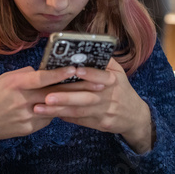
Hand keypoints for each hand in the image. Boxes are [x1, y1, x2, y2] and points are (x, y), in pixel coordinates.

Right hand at [0, 65, 87, 173]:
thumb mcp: (5, 78)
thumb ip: (26, 74)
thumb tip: (45, 70)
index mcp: (16, 84)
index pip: (42, 77)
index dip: (60, 73)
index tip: (76, 68)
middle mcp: (22, 100)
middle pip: (55, 94)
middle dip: (77, 88)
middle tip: (98, 83)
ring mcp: (26, 116)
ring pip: (54, 107)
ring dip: (69, 100)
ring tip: (87, 93)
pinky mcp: (29, 128)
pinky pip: (47, 118)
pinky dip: (53, 111)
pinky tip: (57, 107)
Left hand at [33, 58, 154, 153]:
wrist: (134, 115)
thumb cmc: (121, 88)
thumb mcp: (118, 72)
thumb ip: (104, 61)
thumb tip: (84, 49)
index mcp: (114, 80)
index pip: (101, 76)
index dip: (89, 74)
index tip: (74, 70)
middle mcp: (109, 96)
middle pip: (86, 97)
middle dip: (66, 97)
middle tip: (46, 96)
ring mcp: (104, 112)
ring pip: (79, 111)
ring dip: (59, 110)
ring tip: (39, 108)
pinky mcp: (100, 124)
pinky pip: (80, 120)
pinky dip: (65, 117)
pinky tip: (49, 115)